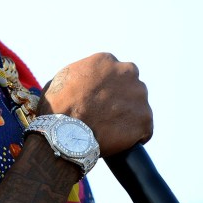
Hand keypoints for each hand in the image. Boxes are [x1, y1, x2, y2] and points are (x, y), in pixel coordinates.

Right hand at [38, 52, 152, 156]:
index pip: (114, 72)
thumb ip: (80, 75)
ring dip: (129, 117)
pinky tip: (121, 142)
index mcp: (106, 61)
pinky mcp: (145, 120)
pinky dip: (136, 136)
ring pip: (139, 107)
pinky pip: (145, 129)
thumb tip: (82, 81)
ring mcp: (139, 96)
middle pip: (131, 86)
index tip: (101, 100)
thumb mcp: (62, 79)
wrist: (64, 134)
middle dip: (123, 99)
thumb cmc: (57, 108)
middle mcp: (127, 72)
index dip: (108, 88)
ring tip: (112, 131)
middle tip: (108, 115)